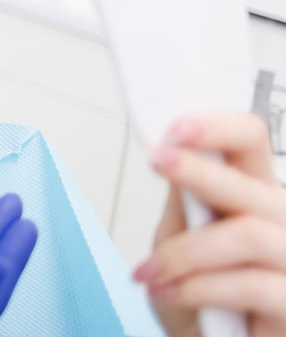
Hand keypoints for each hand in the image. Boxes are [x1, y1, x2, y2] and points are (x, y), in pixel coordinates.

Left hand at [135, 111, 285, 335]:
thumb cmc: (194, 296)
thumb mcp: (176, 239)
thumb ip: (183, 201)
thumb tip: (170, 150)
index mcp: (254, 195)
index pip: (252, 143)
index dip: (218, 128)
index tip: (174, 127)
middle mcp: (282, 223)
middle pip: (253, 185)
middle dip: (199, 169)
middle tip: (157, 159)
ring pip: (249, 234)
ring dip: (186, 251)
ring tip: (151, 270)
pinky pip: (252, 285)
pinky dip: (198, 286)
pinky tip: (171, 292)